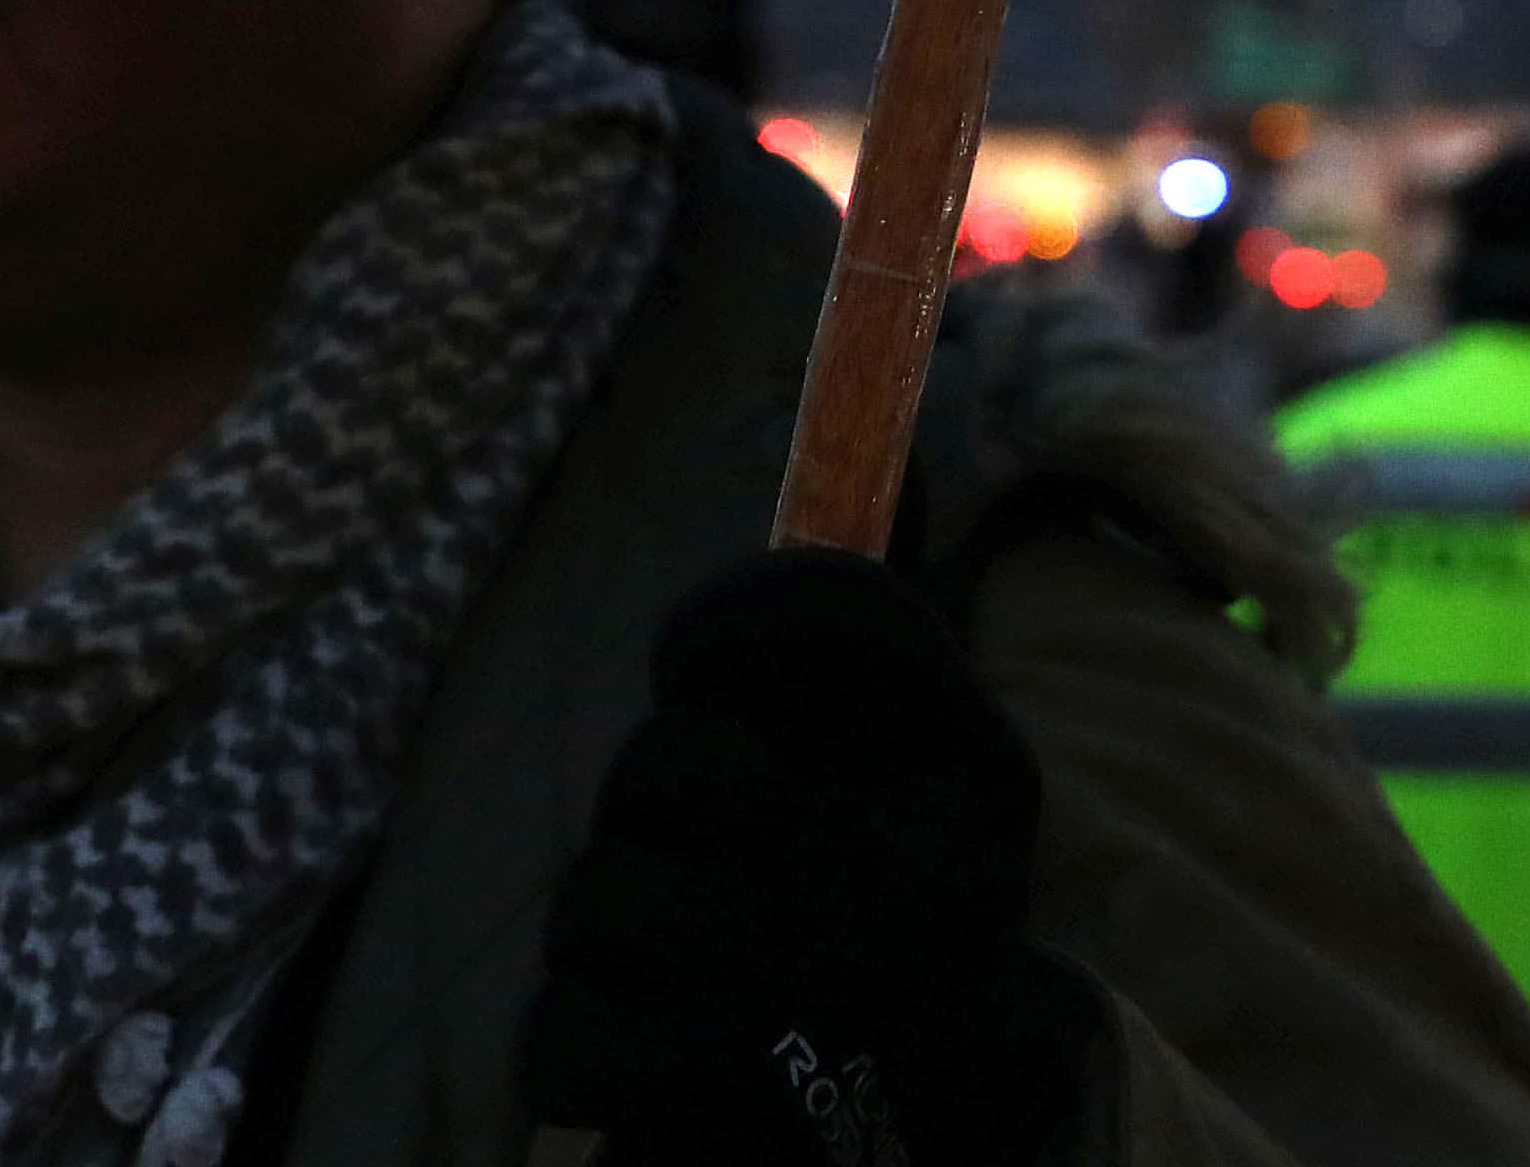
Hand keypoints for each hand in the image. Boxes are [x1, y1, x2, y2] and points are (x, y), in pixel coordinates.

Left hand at [522, 552, 1094, 1166]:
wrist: (925, 1150)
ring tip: (694, 978)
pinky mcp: (711, 1110)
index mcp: (975, 777)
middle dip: (653, 810)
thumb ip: (886, 628)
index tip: (701, 666)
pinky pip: (555, 1035)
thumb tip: (891, 433)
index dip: (724, 626)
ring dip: (611, 942)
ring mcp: (804, 993)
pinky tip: (653, 1065)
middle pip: (672, 760)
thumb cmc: (891, 924)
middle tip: (712, 862)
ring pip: (597, 897)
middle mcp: (907, 877)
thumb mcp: (935, 775)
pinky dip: (578, 1057)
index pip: (824, 607)